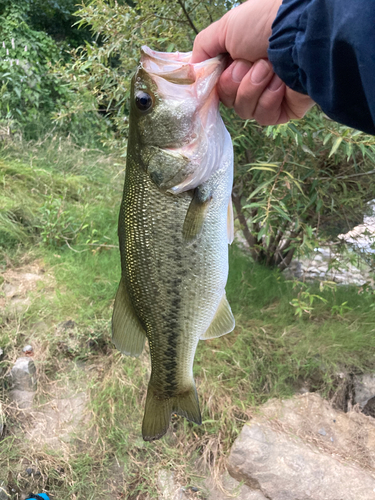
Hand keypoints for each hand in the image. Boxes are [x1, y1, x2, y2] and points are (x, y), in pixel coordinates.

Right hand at [191, 0, 314, 124]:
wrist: (300, 34)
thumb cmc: (264, 25)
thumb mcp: (224, 28)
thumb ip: (203, 48)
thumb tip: (192, 70)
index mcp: (238, 62)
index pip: (216, 86)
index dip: (214, 84)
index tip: (211, 77)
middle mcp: (253, 79)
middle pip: (227, 100)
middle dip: (234, 82)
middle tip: (249, 63)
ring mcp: (268, 96)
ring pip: (243, 110)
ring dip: (252, 87)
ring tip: (268, 68)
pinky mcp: (284, 110)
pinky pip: (263, 117)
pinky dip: (268, 98)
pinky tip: (280, 82)